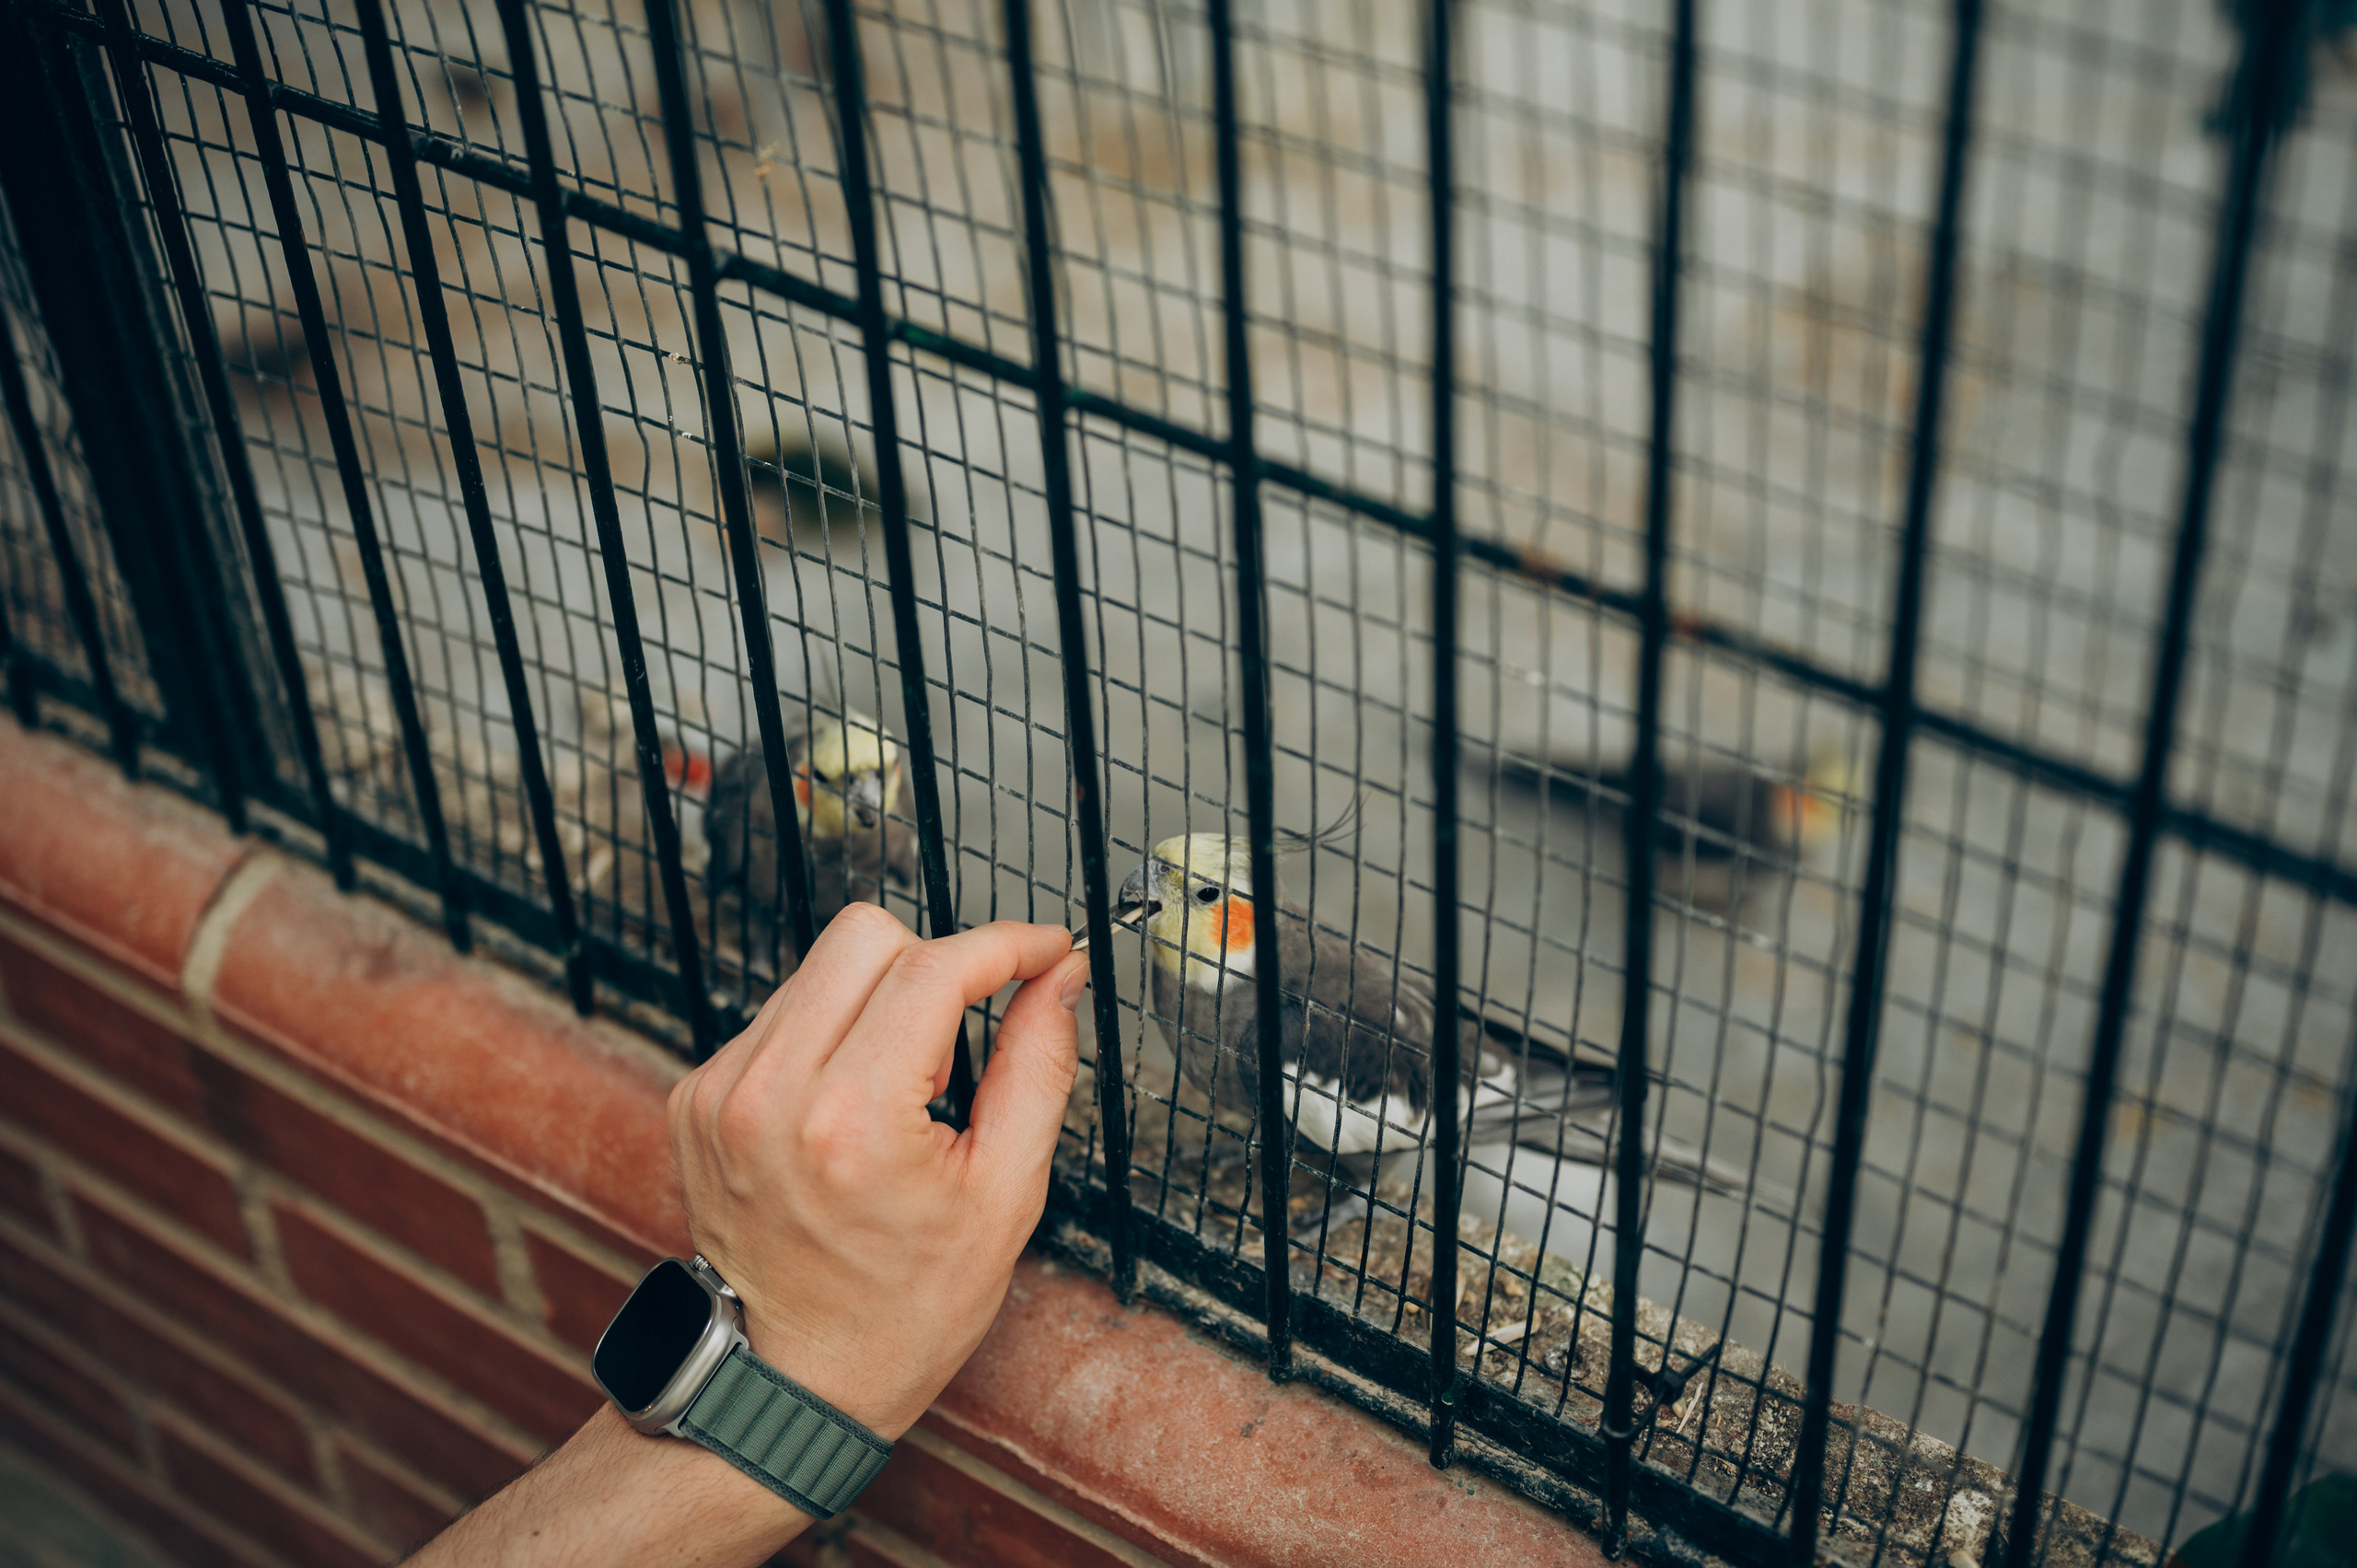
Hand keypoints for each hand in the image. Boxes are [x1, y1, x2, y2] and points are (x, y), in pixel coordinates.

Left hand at [667, 903, 1088, 1439]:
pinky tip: (849, 1106)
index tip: (1043, 950)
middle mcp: (771, 1094)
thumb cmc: (902, 1307)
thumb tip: (1056, 981)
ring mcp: (721, 1092)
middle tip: (960, 1044)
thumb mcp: (1005, 1196)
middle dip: (936, 964)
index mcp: (852, 1121)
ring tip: (902, 1091)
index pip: (934, 967)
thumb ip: (1038, 1068)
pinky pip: (779, 1012)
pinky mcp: (696, 1096)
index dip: (1005, 944)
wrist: (796, 1376)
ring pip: (820, 967)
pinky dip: (829, 1035)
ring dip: (879, 1000)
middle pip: (867, 936)